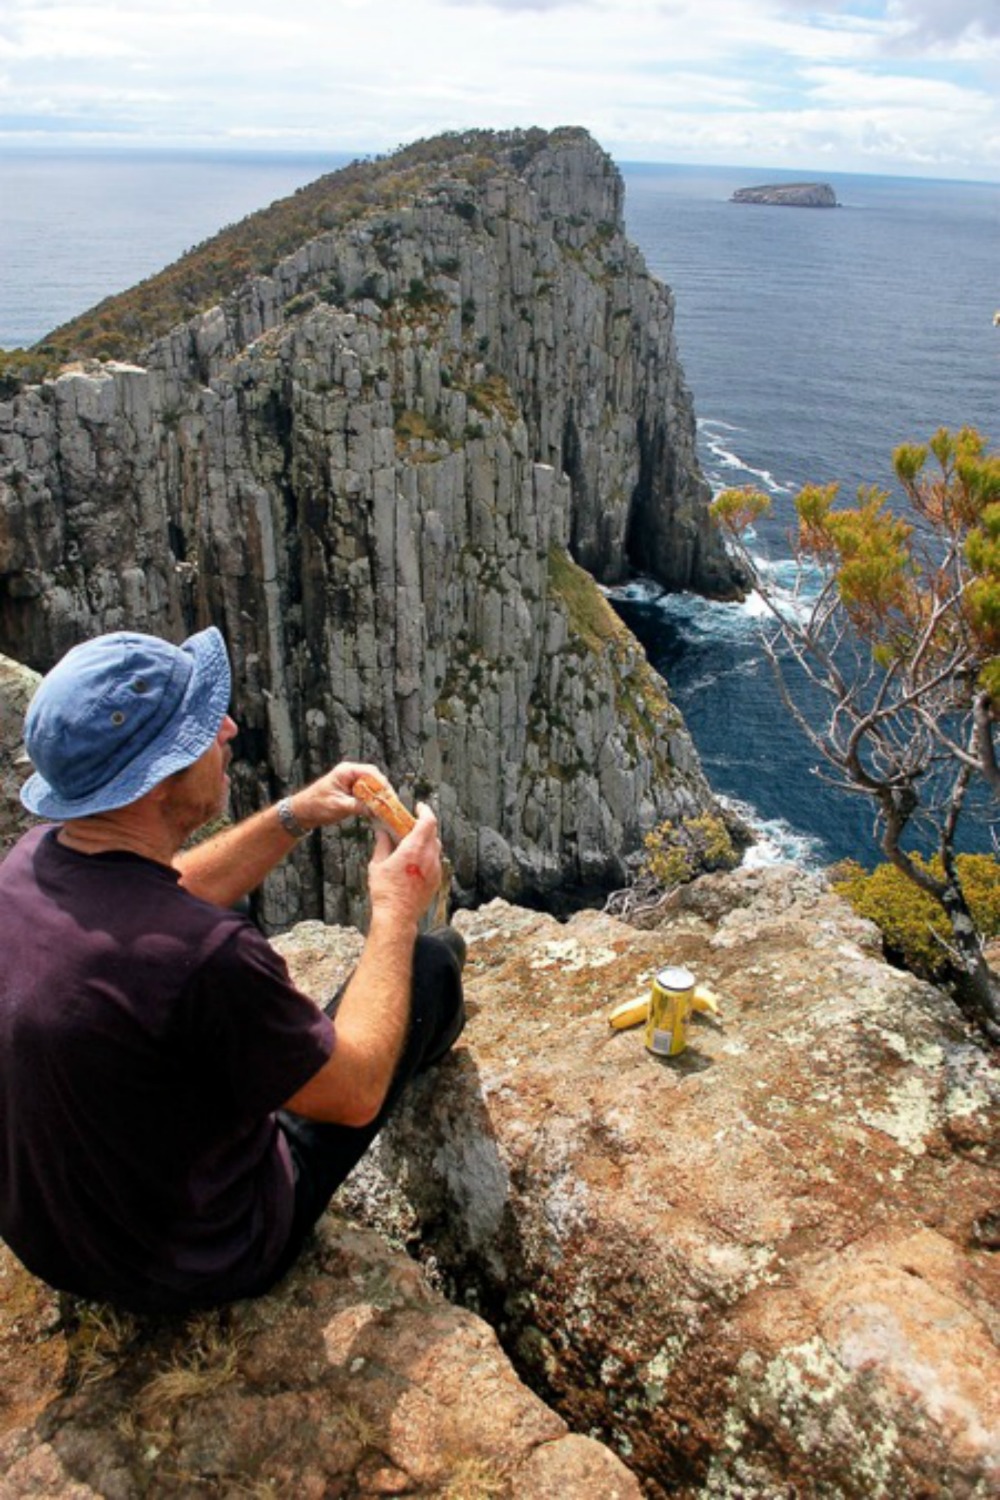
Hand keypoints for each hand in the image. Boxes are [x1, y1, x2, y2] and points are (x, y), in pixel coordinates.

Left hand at [288, 763, 388, 830]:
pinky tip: (377, 810)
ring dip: (378, 797)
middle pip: (374, 778)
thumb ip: (358, 806)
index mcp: (346, 771)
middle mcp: (350, 773)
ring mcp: (351, 782)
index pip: (371, 772)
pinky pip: (366, 794)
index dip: (382, 784)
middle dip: (383, 791)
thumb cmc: (316, 806)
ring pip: (372, 787)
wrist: (302, 812)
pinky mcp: (351, 791)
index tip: (389, 796)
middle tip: (391, 804)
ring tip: (387, 808)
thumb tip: (376, 809)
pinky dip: (372, 801)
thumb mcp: (338, 806)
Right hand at [367, 804, 442, 926]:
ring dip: (426, 841)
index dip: (425, 811)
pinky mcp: (436, 880)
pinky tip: (415, 862)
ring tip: (412, 844)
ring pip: (435, 847)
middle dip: (423, 826)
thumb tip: (382, 832)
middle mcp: (428, 856)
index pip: (428, 821)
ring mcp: (435, 869)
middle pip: (433, 833)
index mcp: (414, 848)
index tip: (418, 807)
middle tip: (410, 825)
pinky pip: (435, 861)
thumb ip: (382, 844)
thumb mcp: (378, 864)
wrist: (397, 916)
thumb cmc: (385, 891)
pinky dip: (427, 856)